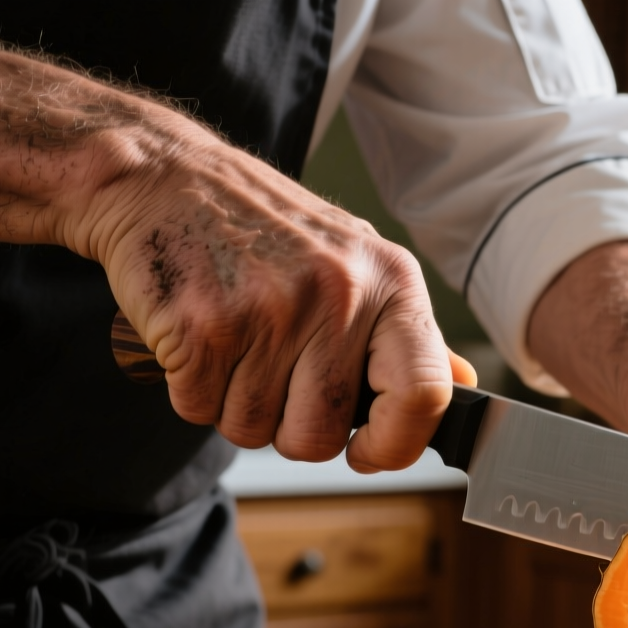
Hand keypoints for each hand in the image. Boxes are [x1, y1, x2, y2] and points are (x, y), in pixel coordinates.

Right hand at [0, 32, 462, 471]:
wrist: (164, 175)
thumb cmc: (267, 231)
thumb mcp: (357, 263)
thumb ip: (408, 333)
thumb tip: (463, 385)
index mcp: (391, 283)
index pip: (425, 395)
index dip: (395, 445)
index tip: (368, 452)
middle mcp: (338, 295)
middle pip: (320, 436)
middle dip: (289, 429)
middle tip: (273, 374)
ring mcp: (268, 311)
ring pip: (252, 430)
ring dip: (234, 404)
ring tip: (234, 340)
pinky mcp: (200, 326)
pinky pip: (198, 410)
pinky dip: (190, 389)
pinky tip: (199, 335)